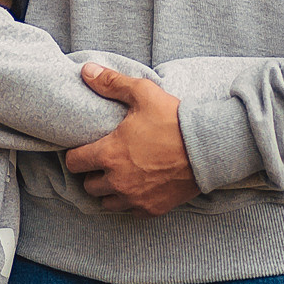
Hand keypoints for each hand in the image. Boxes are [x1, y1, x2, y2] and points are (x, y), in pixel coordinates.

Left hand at [64, 64, 199, 216]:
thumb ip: (112, 83)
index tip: (86, 148)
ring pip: (107, 203)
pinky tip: (138, 188)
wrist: (208, 147)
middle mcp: (118, 181)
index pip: (74, 163)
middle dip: (93, 174)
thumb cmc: (174, 119)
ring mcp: (135, 198)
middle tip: (104, 161)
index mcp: (109, 154)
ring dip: (109, 191)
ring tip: (119, 177)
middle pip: (89, 186)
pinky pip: (130, 212)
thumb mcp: (143, 93)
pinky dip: (130, 202)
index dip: (77, 154)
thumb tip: (86, 70)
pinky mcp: (152, 209)